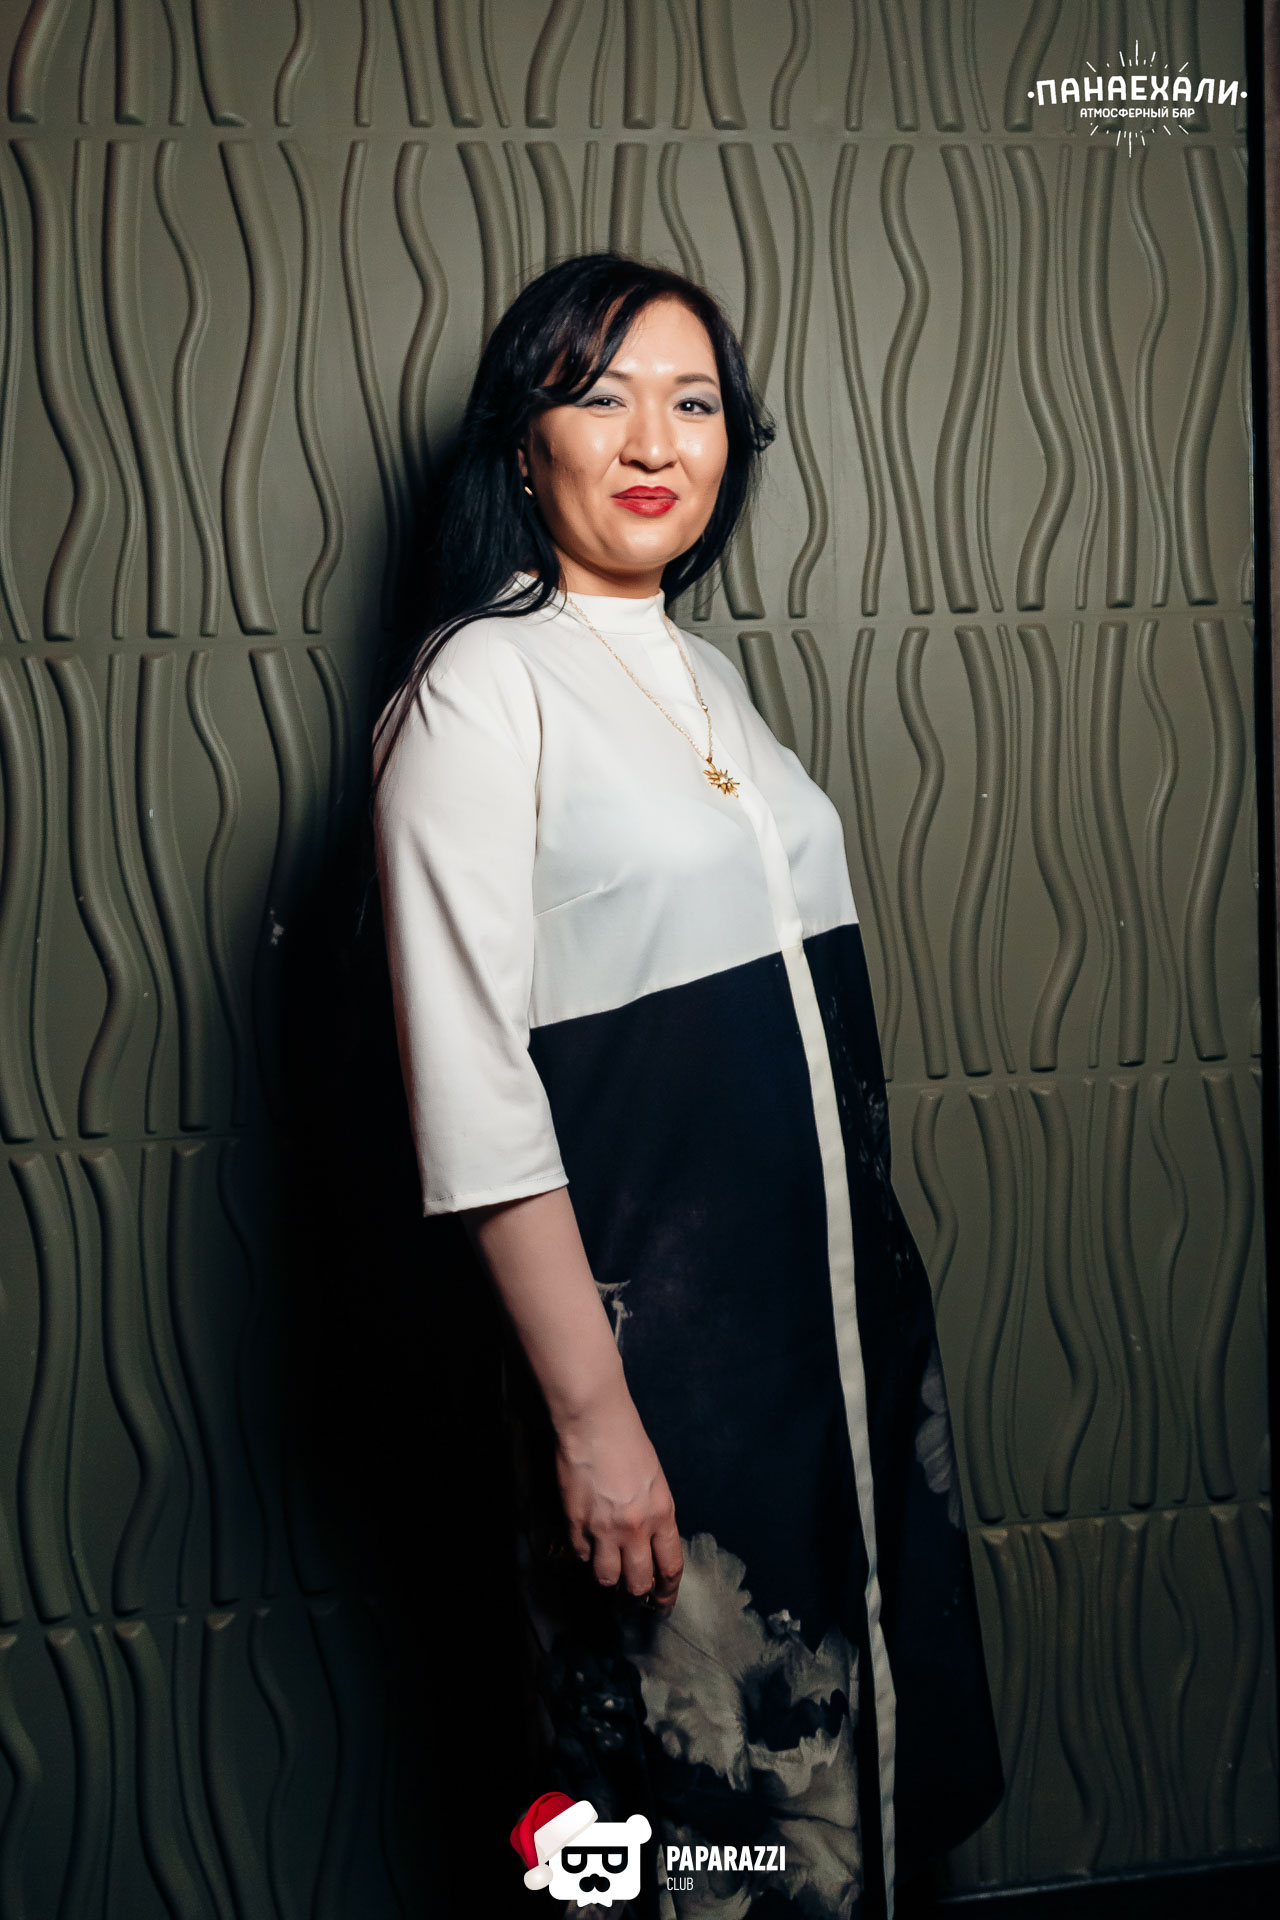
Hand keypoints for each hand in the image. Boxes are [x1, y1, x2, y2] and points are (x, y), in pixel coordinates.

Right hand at [553, 1393, 682, 1614]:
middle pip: (637, 1583)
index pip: (670, 1568)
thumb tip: (647, 1545)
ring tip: (607, 1564)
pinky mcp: (576, 1524)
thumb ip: (654, 1516)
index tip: (663, 1604)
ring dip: (608, 1576)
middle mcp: (635, 1528)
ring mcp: (603, 1529)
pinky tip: (587, 1539)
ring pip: (606, 1578)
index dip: (667, 1593)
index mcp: (662, 1514)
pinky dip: (585, 1553)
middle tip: (632, 1594)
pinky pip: (581, 1555)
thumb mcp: (655, 1481)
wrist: (594, 1423)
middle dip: (636, 1593)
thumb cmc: (628, 1443)